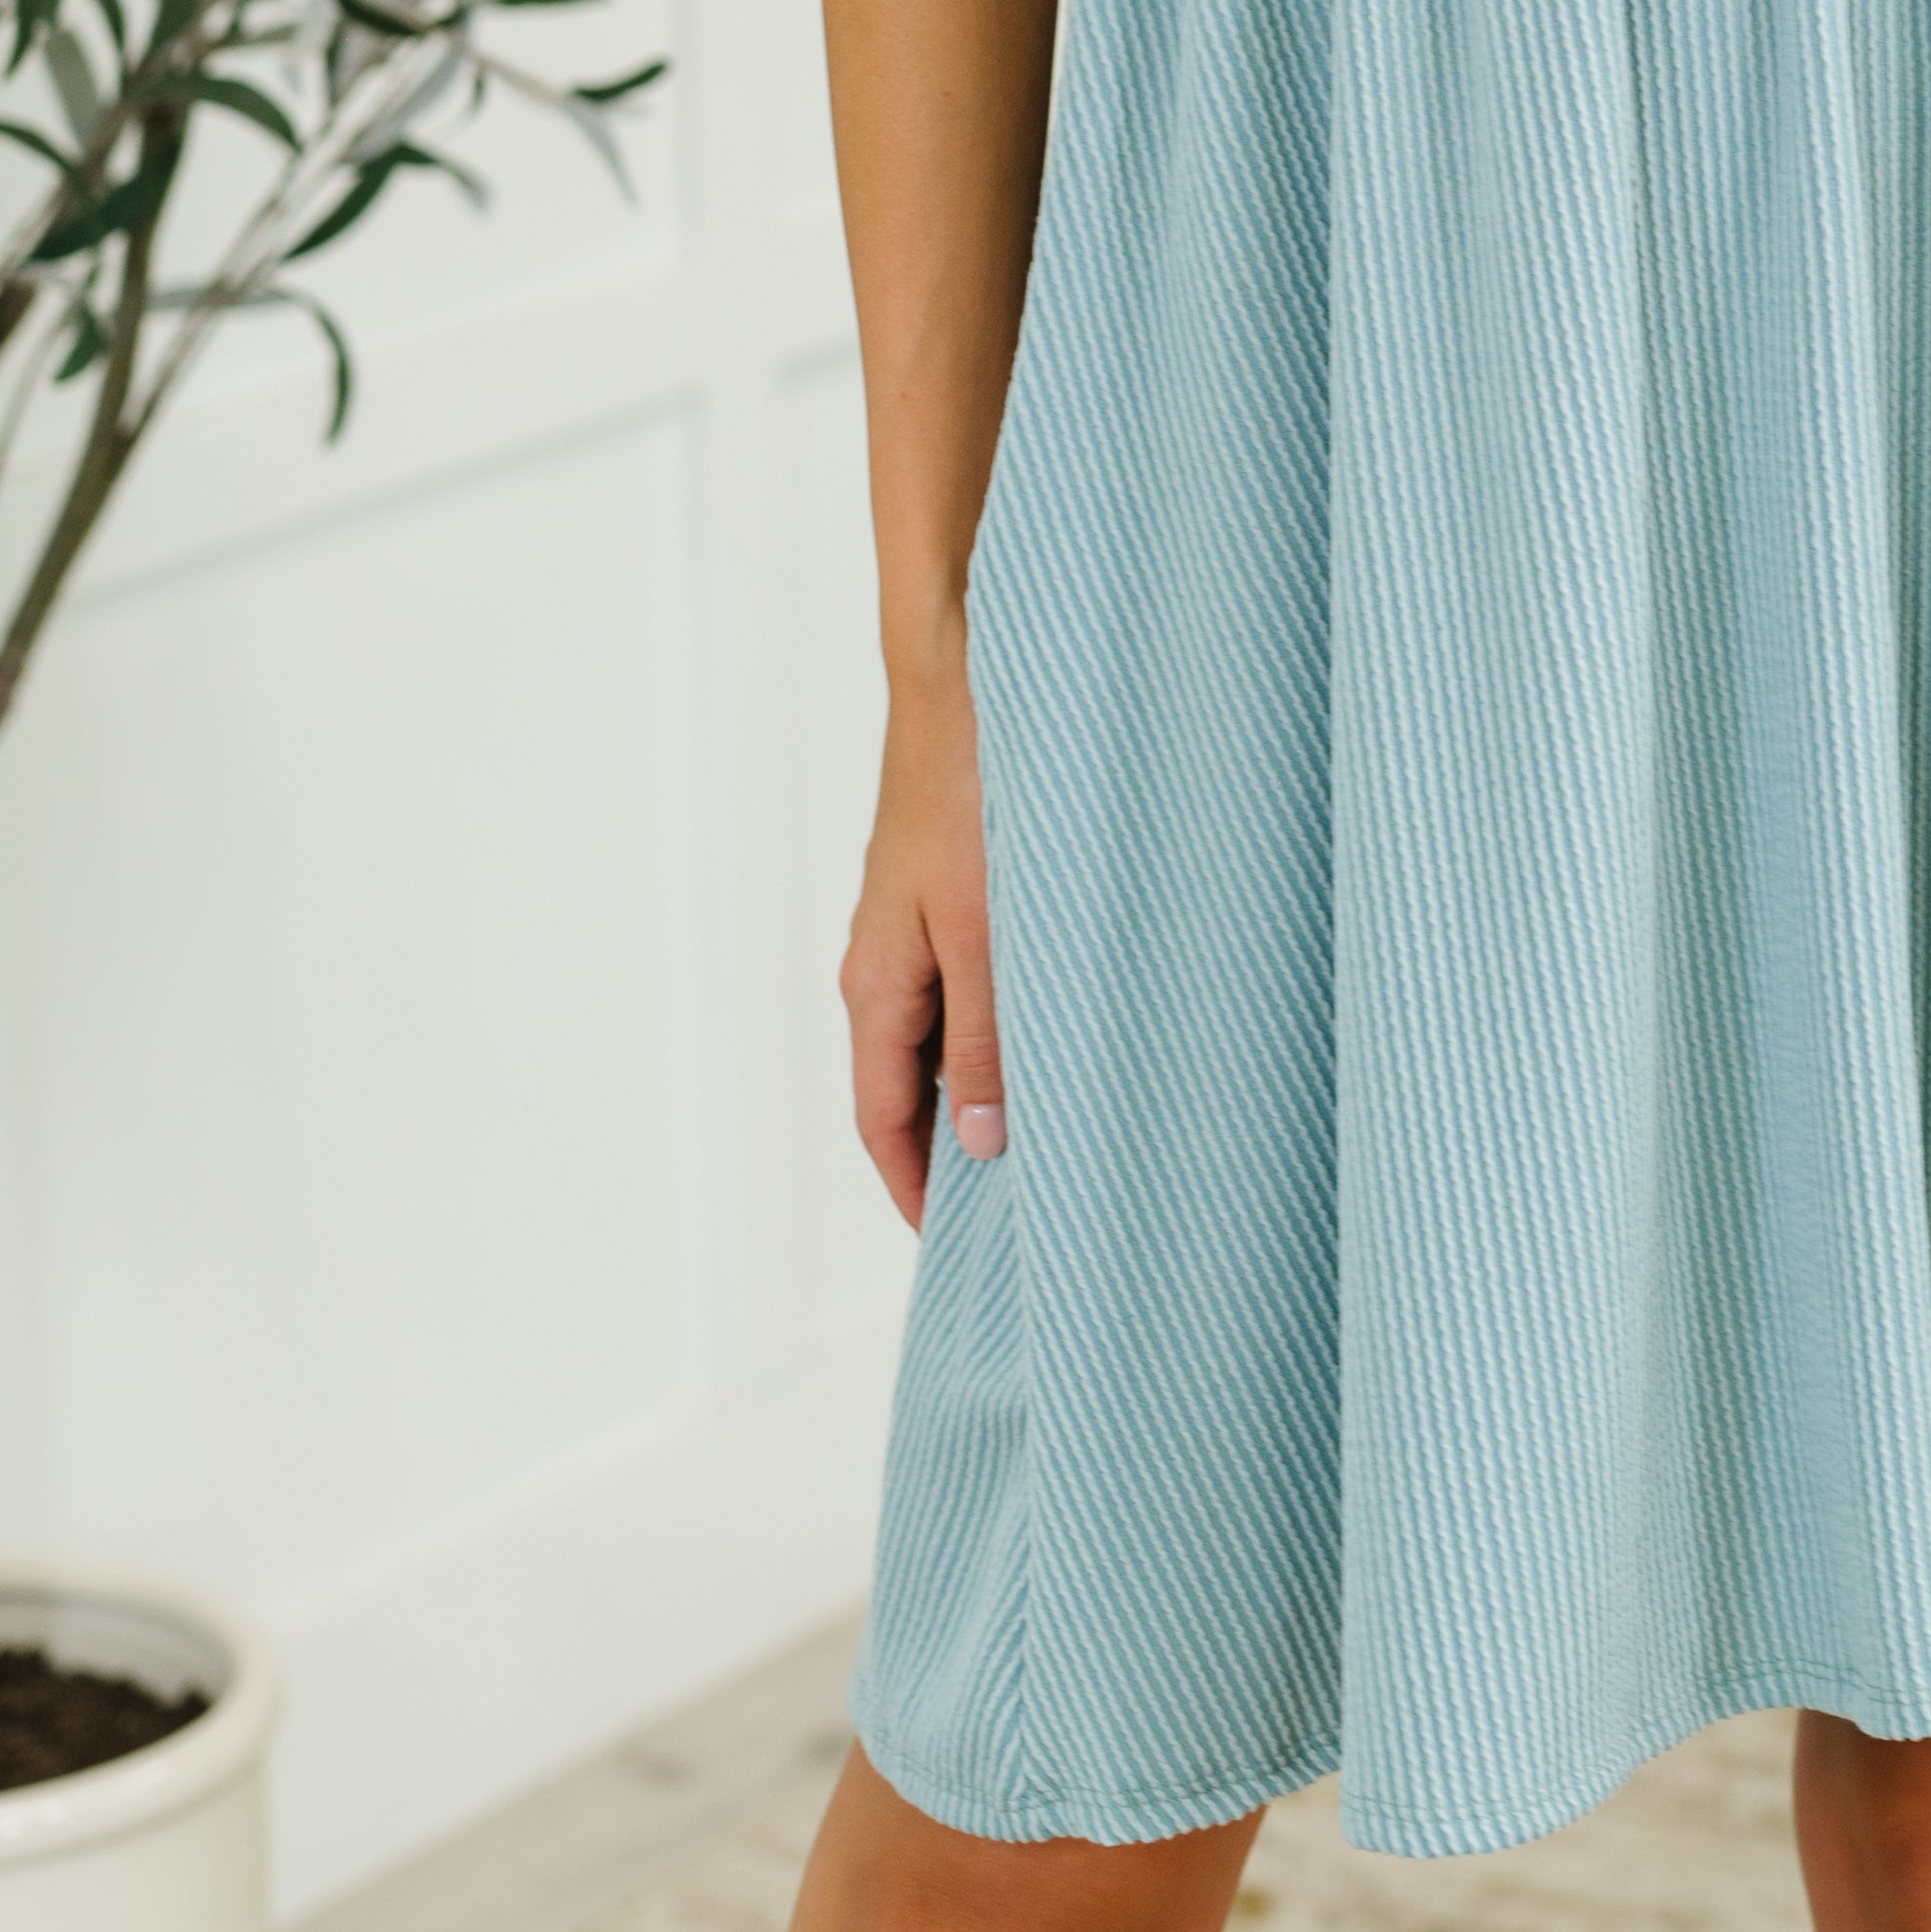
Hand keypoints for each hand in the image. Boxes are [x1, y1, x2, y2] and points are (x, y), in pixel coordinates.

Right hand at [843, 672, 1004, 1227]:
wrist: (963, 681)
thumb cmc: (970, 793)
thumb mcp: (986, 932)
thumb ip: (986, 1038)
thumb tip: (982, 1142)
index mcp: (875, 986)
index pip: (883, 1120)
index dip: (916, 1190)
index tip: (956, 1250)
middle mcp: (883, 966)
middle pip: (909, 1087)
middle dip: (953, 1150)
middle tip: (1019, 1208)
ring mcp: (913, 930)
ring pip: (944, 1035)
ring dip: (985, 1084)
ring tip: (1052, 1130)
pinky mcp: (946, 896)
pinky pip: (965, 985)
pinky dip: (999, 1025)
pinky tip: (1055, 1031)